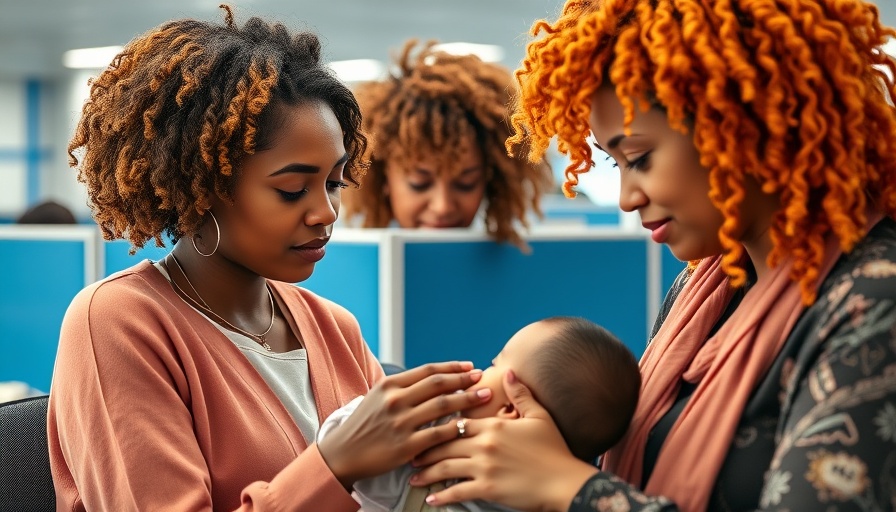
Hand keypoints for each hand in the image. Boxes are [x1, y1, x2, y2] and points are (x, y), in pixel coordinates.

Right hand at [317, 361, 491, 487]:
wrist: (343, 453)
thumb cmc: (363, 424)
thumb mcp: (377, 397)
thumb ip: (402, 387)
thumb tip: (432, 378)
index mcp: (389, 385)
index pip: (427, 370)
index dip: (451, 367)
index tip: (469, 365)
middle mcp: (395, 400)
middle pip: (438, 384)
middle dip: (464, 379)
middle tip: (482, 377)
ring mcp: (401, 423)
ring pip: (443, 406)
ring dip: (468, 399)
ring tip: (484, 396)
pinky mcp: (405, 446)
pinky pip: (438, 434)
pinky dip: (456, 427)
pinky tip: (469, 424)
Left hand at [410, 370, 598, 511]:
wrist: (566, 481)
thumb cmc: (554, 450)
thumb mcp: (539, 416)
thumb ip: (520, 393)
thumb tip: (508, 371)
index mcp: (493, 426)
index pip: (457, 421)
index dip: (438, 425)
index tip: (425, 428)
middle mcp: (484, 444)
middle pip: (444, 444)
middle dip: (424, 449)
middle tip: (410, 453)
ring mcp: (484, 467)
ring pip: (445, 467)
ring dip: (427, 473)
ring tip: (413, 476)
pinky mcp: (487, 489)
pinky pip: (457, 491)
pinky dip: (442, 496)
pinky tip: (432, 498)